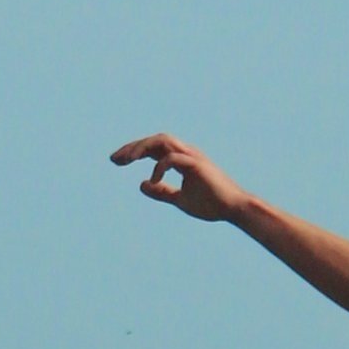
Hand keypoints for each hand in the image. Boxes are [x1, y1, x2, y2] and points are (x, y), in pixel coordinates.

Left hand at [111, 135, 248, 222]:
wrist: (234, 209)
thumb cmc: (211, 204)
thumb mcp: (180, 199)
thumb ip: (162, 192)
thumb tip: (141, 184)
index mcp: (181, 159)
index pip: (152, 148)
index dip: (133, 151)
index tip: (115, 161)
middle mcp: (185, 153)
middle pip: (154, 140)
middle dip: (132, 147)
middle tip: (114, 159)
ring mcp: (192, 157)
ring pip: (162, 140)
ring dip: (142, 148)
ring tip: (127, 160)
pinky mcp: (197, 164)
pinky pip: (172, 157)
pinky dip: (160, 166)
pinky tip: (154, 180)